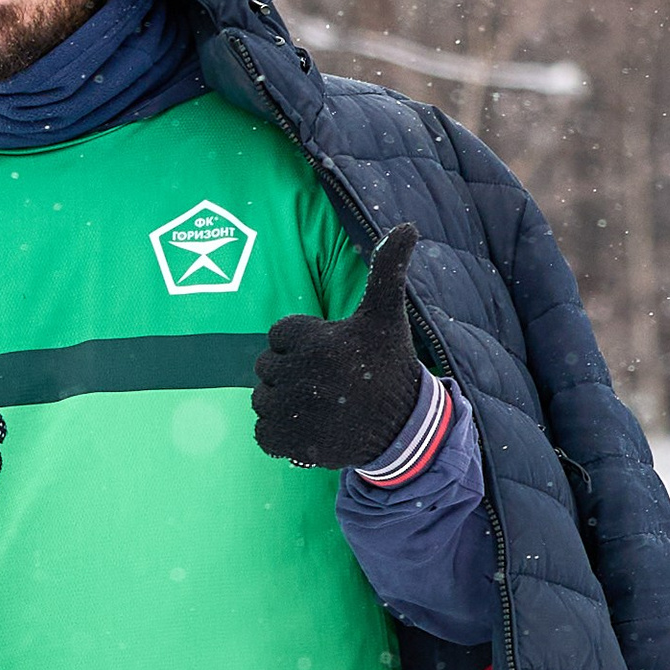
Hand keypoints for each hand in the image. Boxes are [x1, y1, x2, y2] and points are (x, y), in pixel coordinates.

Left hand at [252, 224, 424, 470]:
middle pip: (265, 366)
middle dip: (290, 371)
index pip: (278, 334)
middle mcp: (301, 376)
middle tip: (328, 380)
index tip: (332, 352)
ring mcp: (294, 413)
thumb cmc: (388, 362)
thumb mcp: (385, 314)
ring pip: (262, 399)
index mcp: (317, 340)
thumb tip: (408, 225)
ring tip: (320, 404)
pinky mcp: (291, 444)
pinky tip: (310, 427)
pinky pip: (262, 433)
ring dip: (283, 402)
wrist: (402, 427)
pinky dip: (280, 433)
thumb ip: (387, 269)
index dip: (302, 342)